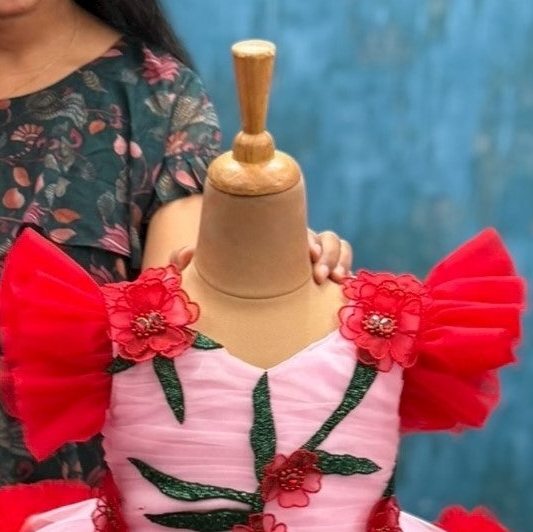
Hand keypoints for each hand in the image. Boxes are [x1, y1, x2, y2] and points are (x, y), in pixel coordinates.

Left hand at [163, 232, 354, 283]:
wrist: (243, 303)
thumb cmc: (226, 281)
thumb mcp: (208, 271)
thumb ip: (193, 261)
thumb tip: (184, 255)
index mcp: (274, 237)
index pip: (296, 229)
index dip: (306, 239)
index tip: (307, 256)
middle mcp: (297, 245)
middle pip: (323, 236)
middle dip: (327, 251)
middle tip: (317, 273)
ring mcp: (315, 260)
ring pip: (338, 245)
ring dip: (339, 259)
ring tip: (331, 280)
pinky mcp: (326, 275)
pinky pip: (346, 263)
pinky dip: (348, 267)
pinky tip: (343, 285)